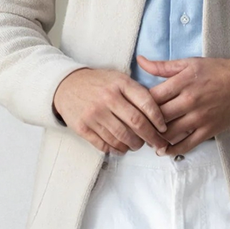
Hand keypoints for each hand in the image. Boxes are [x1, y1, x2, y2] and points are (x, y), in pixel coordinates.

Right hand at [53, 67, 170, 154]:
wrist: (66, 85)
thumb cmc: (98, 83)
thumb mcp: (119, 79)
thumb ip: (137, 93)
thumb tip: (159, 116)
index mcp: (120, 83)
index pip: (146, 103)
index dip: (159, 119)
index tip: (163, 129)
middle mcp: (107, 98)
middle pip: (137, 123)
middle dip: (151, 137)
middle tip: (157, 144)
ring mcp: (93, 113)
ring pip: (122, 137)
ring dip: (134, 145)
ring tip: (137, 145)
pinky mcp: (82, 127)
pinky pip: (104, 145)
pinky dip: (116, 150)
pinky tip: (121, 148)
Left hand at [136, 55, 229, 156]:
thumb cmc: (218, 71)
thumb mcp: (190, 63)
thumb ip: (163, 66)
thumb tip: (140, 61)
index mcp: (183, 81)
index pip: (152, 96)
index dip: (139, 104)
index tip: (133, 107)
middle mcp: (190, 100)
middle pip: (158, 116)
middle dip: (144, 123)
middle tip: (134, 126)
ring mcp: (200, 117)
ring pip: (170, 133)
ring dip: (155, 138)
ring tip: (146, 138)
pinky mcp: (209, 130)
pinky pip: (187, 144)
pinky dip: (173, 149)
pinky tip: (163, 150)